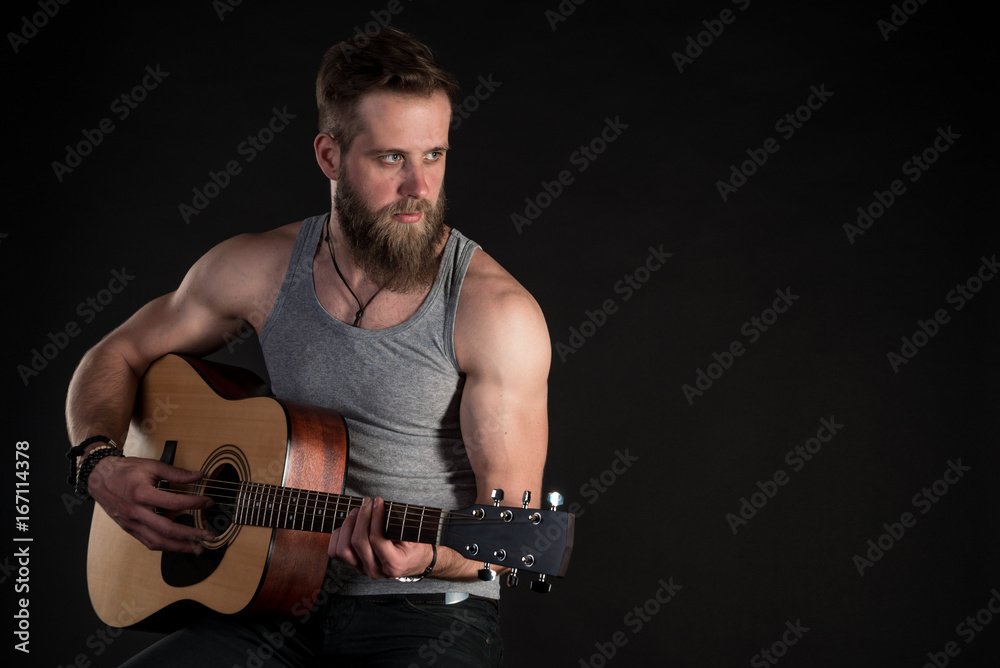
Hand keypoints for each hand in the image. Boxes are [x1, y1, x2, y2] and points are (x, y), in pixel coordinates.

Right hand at [87, 456, 214, 553]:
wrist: (99, 478)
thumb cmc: (125, 470)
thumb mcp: (151, 465)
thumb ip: (176, 472)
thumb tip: (198, 475)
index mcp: (141, 493)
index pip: (173, 503)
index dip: (194, 503)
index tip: (209, 502)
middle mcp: (135, 512)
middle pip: (166, 529)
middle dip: (190, 535)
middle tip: (208, 536)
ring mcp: (131, 523)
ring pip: (157, 541)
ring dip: (179, 547)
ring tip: (197, 548)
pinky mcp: (129, 529)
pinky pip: (148, 542)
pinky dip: (165, 546)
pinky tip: (178, 546)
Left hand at [328, 497, 433, 578]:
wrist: (413, 562)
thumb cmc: (414, 547)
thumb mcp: (414, 536)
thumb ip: (400, 525)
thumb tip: (381, 506)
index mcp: (394, 564)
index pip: (377, 540)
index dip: (376, 517)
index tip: (378, 501)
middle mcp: (376, 570)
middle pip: (358, 542)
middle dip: (361, 517)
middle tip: (367, 502)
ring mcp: (362, 569)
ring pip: (343, 549)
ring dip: (348, 526)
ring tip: (357, 511)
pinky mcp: (353, 565)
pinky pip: (335, 552)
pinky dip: (338, 535)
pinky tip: (349, 524)